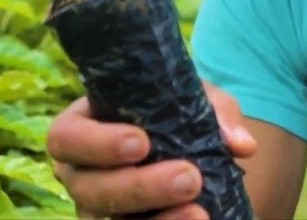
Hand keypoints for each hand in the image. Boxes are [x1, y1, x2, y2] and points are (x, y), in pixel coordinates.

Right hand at [47, 82, 257, 219]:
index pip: (65, 137)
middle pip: (88, 188)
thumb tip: (241, 144)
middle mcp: (80, 174)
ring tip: (198, 214)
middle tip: (188, 177)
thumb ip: (216, 112)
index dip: (97, 144)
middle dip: (138, 186)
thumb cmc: (175, 113)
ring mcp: (96, 209)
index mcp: (81, 129)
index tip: (142, 142)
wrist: (189, 150)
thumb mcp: (193, 99)